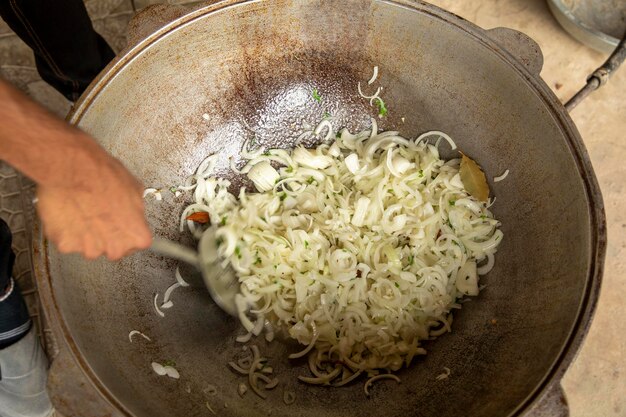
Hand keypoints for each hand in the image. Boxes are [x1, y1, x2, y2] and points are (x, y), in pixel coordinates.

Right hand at [36, 146, 151, 259]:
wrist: (74, 169)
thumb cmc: (105, 176)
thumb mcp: (135, 189)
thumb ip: (136, 210)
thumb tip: (134, 212)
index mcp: (137, 237)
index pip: (135, 244)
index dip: (124, 230)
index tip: (118, 222)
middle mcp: (115, 249)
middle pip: (111, 248)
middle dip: (105, 235)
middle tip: (98, 214)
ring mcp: (89, 249)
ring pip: (87, 246)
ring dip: (84, 234)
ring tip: (81, 210)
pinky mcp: (65, 245)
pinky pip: (66, 241)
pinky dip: (64, 230)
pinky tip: (67, 212)